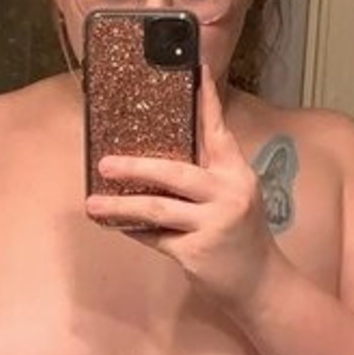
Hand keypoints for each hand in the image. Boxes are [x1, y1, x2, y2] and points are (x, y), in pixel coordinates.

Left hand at [86, 65, 277, 312]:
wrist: (261, 284)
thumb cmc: (242, 236)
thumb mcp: (235, 198)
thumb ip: (206, 177)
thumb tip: (156, 160)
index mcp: (237, 174)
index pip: (218, 132)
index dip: (208, 102)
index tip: (196, 70)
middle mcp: (229, 193)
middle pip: (175, 173)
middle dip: (136, 167)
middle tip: (104, 163)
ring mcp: (213, 223)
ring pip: (156, 209)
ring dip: (120, 206)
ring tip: (92, 205)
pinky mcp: (197, 252)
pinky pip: (156, 238)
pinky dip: (134, 231)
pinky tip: (117, 226)